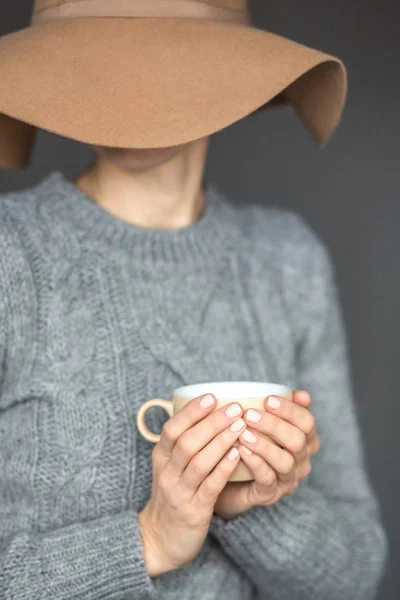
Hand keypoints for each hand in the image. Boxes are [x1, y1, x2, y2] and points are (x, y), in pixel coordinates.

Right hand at [138, 393, 246, 575]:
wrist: (160, 539)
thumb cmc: (173, 494)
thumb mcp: (169, 466)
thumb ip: (183, 442)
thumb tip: (207, 411)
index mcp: (160, 457)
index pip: (172, 429)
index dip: (192, 412)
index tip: (211, 396)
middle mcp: (167, 472)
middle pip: (187, 442)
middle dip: (212, 422)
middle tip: (235, 408)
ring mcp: (179, 492)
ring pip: (199, 462)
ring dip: (221, 441)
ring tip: (241, 426)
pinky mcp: (194, 511)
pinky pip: (210, 486)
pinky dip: (224, 468)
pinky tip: (238, 454)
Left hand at [214, 390, 319, 520]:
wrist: (228, 478)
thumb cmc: (249, 441)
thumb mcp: (263, 420)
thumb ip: (280, 406)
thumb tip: (303, 395)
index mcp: (305, 440)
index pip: (307, 422)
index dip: (290, 410)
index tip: (267, 399)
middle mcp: (301, 461)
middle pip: (298, 441)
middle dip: (274, 426)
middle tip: (249, 415)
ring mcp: (287, 479)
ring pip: (285, 462)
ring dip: (264, 445)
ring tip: (243, 433)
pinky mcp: (270, 494)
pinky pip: (268, 479)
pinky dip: (256, 463)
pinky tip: (242, 450)